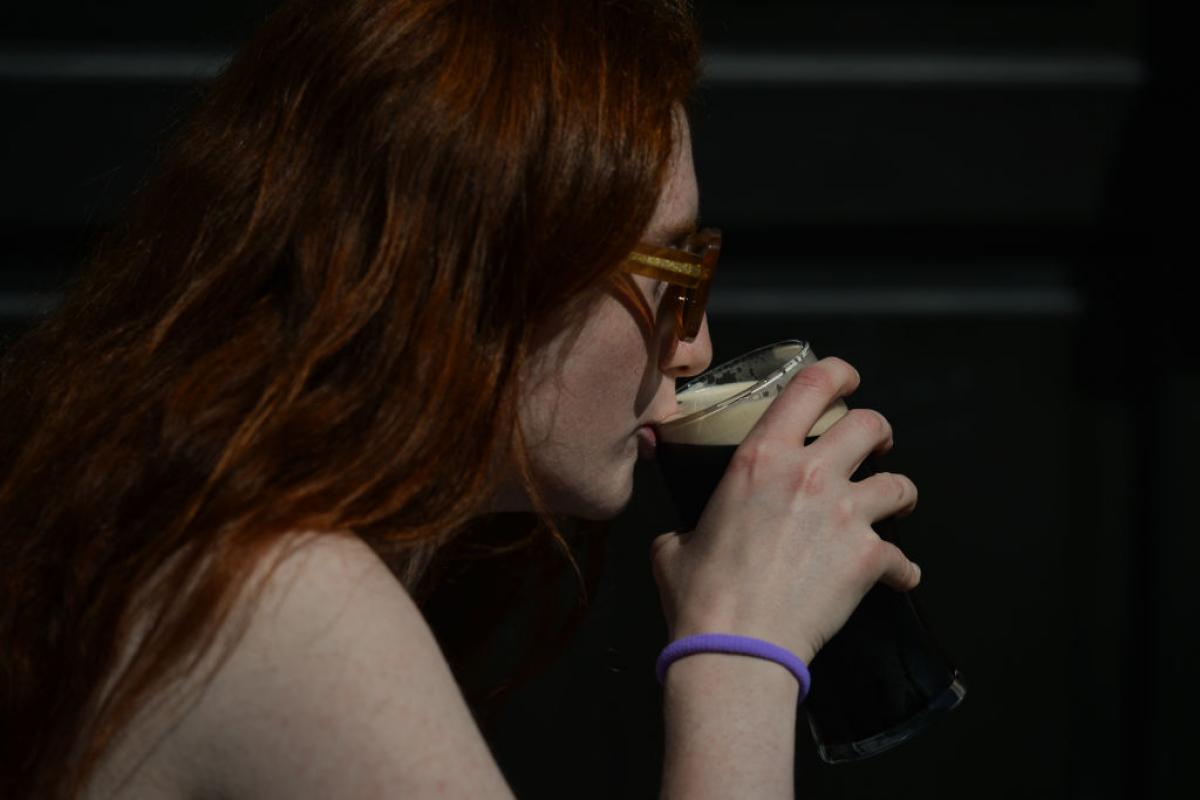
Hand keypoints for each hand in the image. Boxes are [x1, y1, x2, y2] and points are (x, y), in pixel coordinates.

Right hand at [649, 357, 920, 664]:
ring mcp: (844, 514)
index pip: (812, 385)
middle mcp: (808, 474)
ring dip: (898, 492)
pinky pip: (903, 557)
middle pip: (869, 423)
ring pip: (899, 482)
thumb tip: (679, 535)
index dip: (839, 373)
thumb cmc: (700, 597)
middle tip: (873, 447)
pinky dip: (902, 569)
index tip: (847, 380)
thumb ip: (684, 526)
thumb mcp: (675, 544)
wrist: (737, 647)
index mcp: (759, 457)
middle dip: (878, 432)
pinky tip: (896, 578)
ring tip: (893, 504)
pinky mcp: (868, 558)